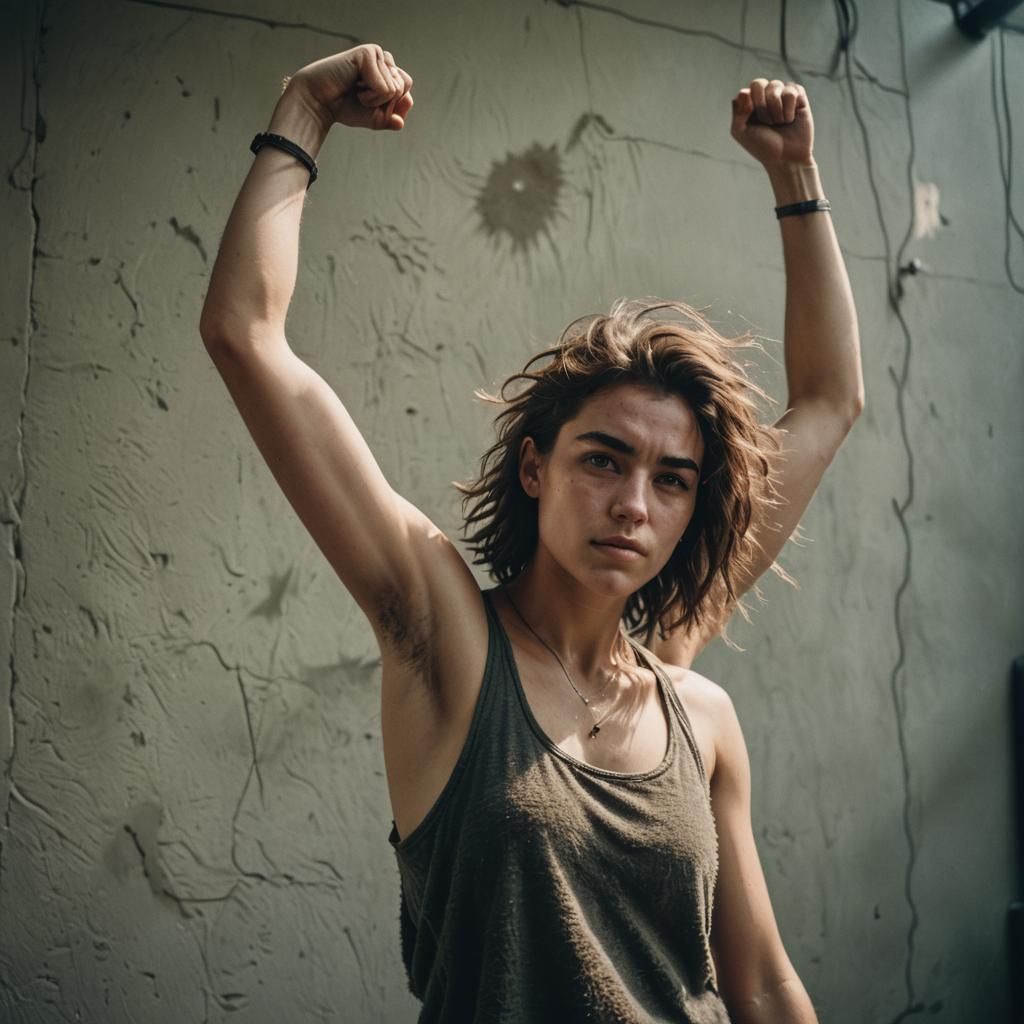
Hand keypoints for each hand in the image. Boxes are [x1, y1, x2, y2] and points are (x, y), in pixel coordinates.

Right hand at [288, 44, 413, 132]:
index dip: (391, 105)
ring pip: (395, 89)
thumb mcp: (374, 119)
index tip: (368, 102)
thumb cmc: (344, 107)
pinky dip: (370, 96)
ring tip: (356, 90)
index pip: (407, 90)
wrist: (319, 102)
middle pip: (403, 88)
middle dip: (383, 103)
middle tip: (360, 96)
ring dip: (374, 100)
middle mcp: (383, 58)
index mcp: (386, 70)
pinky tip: (354, 86)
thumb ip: (391, 119)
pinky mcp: (368, 53)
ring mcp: (376, 53)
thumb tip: (400, 122)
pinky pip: (384, 88)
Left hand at [730, 78, 813, 170]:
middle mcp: (765, 97)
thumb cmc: (762, 146)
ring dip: (775, 109)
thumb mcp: (740, 132)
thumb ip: (737, 111)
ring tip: (779, 123)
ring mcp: (782, 95)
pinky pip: (792, 90)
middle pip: (758, 83)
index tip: (753, 122)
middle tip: (767, 123)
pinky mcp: (798, 97)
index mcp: (749, 104)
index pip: (746, 91)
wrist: (786, 158)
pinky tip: (790, 119)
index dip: (749, 105)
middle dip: (761, 105)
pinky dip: (789, 108)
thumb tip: (745, 91)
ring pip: (775, 85)